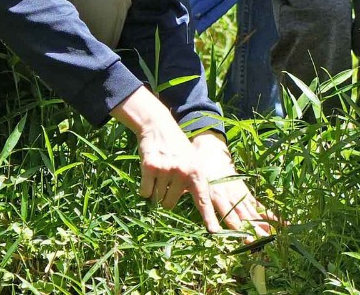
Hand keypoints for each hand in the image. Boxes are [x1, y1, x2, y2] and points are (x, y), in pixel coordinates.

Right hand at [113, 87, 220, 229]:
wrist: (159, 127)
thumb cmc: (177, 148)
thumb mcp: (192, 163)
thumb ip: (193, 183)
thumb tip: (194, 207)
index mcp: (197, 173)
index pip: (204, 200)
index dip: (209, 218)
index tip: (215, 232)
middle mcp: (184, 173)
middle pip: (170, 204)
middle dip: (165, 197)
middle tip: (166, 178)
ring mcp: (167, 170)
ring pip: (156, 199)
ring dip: (155, 190)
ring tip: (160, 172)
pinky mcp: (151, 167)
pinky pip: (145, 192)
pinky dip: (144, 187)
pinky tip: (149, 171)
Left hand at [191, 132, 279, 236]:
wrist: (210, 148)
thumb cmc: (196, 167)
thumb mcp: (188, 179)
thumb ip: (184, 190)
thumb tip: (170, 200)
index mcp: (214, 192)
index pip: (222, 211)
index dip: (226, 222)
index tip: (229, 233)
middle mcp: (229, 194)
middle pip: (240, 215)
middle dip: (247, 228)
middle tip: (255, 242)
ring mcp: (239, 193)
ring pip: (251, 211)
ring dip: (260, 225)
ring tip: (270, 237)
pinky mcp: (245, 191)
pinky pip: (258, 205)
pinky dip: (269, 214)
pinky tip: (279, 224)